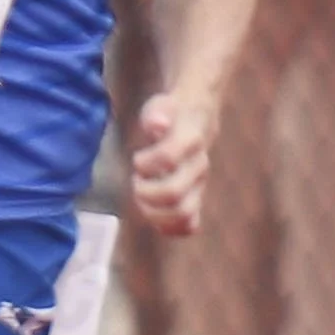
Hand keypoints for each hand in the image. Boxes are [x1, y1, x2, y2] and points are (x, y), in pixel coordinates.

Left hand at [130, 90, 214, 234]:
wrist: (197, 120)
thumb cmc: (171, 115)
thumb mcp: (161, 107)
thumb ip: (157, 115)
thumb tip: (157, 124)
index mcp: (191, 141)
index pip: (168, 158)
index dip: (146, 163)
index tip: (137, 159)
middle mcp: (198, 167)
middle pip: (174, 193)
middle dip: (146, 192)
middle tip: (136, 181)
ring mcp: (198, 186)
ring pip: (183, 214)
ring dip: (154, 212)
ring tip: (142, 197)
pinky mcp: (195, 199)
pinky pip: (188, 226)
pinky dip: (169, 227)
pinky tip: (154, 216)